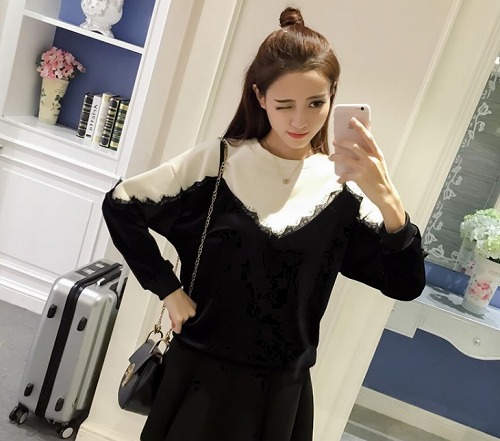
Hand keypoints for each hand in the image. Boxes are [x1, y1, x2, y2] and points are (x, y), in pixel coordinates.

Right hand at [163, 288, 196, 333]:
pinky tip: (174, 328)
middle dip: (181, 320)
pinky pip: (178, 329)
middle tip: (175, 316)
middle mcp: (192, 313)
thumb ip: (185, 311)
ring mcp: (186, 317)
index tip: (182, 317)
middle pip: (187, 321)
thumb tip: (181, 319)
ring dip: (177, 322)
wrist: (171, 292)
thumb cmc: (177, 295)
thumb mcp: (185, 303)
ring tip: (172, 315)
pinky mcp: (179, 320)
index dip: (185, 317)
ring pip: (182, 324)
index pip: (191, 317)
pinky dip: (176, 329)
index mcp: (195, 308)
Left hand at [330, 117, 404, 231]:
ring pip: (346, 158)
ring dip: (336, 157)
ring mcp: (365, 168)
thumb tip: (356, 147)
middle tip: (335, 142)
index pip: (368, 137)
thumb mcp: (378, 164)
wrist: (385, 195)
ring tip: (331, 157)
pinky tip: (339, 179)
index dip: (360, 127)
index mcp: (377, 154)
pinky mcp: (359, 178)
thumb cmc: (380, 179)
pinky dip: (341, 177)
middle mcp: (371, 159)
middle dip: (343, 142)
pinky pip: (345, 175)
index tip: (353, 120)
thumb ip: (370, 155)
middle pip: (354, 146)